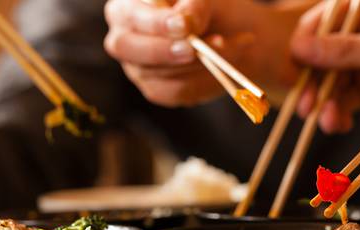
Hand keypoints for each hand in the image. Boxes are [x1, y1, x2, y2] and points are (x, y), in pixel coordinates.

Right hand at [104, 0, 300, 106]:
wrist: (234, 34)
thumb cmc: (211, 10)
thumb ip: (193, 6)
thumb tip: (186, 24)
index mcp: (128, 7)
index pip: (131, 16)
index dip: (156, 22)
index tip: (183, 25)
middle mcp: (125, 38)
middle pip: (126, 47)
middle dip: (162, 49)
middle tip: (192, 49)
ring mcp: (139, 67)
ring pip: (157, 72)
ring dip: (196, 62)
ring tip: (225, 44)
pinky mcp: (159, 90)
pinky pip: (177, 91)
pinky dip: (204, 78)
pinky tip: (222, 64)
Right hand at [290, 0, 359, 133]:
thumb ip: (346, 48)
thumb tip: (299, 46)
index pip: (320, 24)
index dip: (304, 47)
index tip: (297, 70)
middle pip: (321, 59)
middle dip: (315, 84)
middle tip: (308, 107)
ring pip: (333, 85)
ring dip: (328, 103)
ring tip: (329, 121)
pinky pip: (349, 103)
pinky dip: (343, 113)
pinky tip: (341, 122)